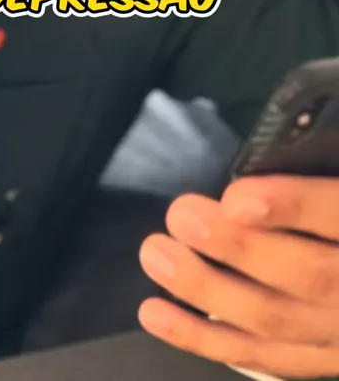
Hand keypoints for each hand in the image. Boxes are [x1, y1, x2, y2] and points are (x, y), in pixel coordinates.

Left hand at [139, 176, 338, 377]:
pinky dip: (206, 340)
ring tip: (155, 253)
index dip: (292, 207)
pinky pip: (266, 359)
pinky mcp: (325, 360)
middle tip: (180, 215)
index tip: (235, 195)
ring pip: (277, 321)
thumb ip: (327, 156)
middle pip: (307, 275)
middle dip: (237, 248)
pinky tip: (155, 314)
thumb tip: (294, 121)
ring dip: (207, 290)